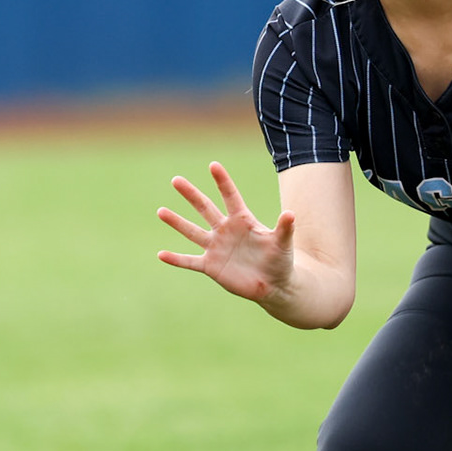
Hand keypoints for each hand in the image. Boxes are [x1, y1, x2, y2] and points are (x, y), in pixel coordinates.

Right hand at [156, 161, 296, 303]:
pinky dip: (176, 259)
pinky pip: (190, 261)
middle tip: (176, 180)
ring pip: (192, 232)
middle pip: (205, 209)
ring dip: (177, 222)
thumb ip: (284, 229)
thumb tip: (290, 213)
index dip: (223, 181)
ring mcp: (216, 248)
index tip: (213, 165)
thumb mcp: (283, 243)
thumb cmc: (280, 260)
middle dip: (191, 195)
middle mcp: (226, 230)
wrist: (273, 285)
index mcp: (243, 221)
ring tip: (161, 211)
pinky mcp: (211, 266)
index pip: (230, 197)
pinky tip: (161, 255)